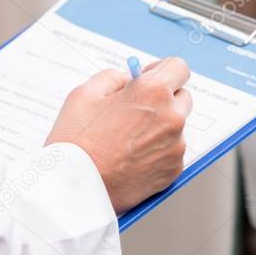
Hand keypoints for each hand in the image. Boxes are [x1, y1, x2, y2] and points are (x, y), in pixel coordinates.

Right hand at [46, 58, 192, 212]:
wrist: (74, 187)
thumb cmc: (76, 142)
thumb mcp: (86, 93)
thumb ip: (115, 78)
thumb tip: (130, 80)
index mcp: (152, 92)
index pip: (178, 68)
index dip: (163, 71)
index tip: (150, 78)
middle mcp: (171, 118)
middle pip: (181, 97)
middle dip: (163, 99)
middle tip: (136, 110)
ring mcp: (175, 147)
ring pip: (175, 127)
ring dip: (159, 127)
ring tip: (127, 140)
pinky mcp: (173, 170)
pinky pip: (171, 152)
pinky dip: (157, 152)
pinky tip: (131, 157)